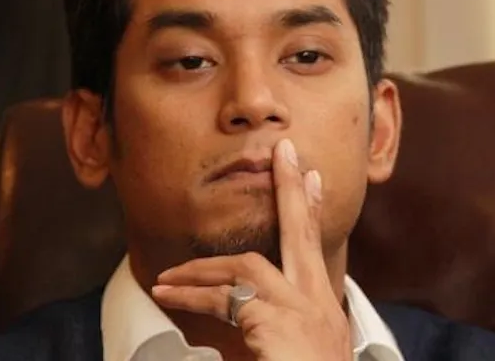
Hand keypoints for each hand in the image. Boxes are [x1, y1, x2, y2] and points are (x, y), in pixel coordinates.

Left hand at [152, 139, 352, 360]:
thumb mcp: (303, 355)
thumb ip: (280, 332)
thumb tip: (250, 319)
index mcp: (326, 311)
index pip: (317, 250)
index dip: (314, 210)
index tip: (311, 177)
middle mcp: (319, 304)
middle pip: (304, 234)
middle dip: (291, 191)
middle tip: (285, 153)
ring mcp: (301, 311)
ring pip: (251, 266)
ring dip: (207, 268)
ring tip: (170, 277)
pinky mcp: (275, 323)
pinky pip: (226, 299)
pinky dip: (195, 295)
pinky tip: (169, 294)